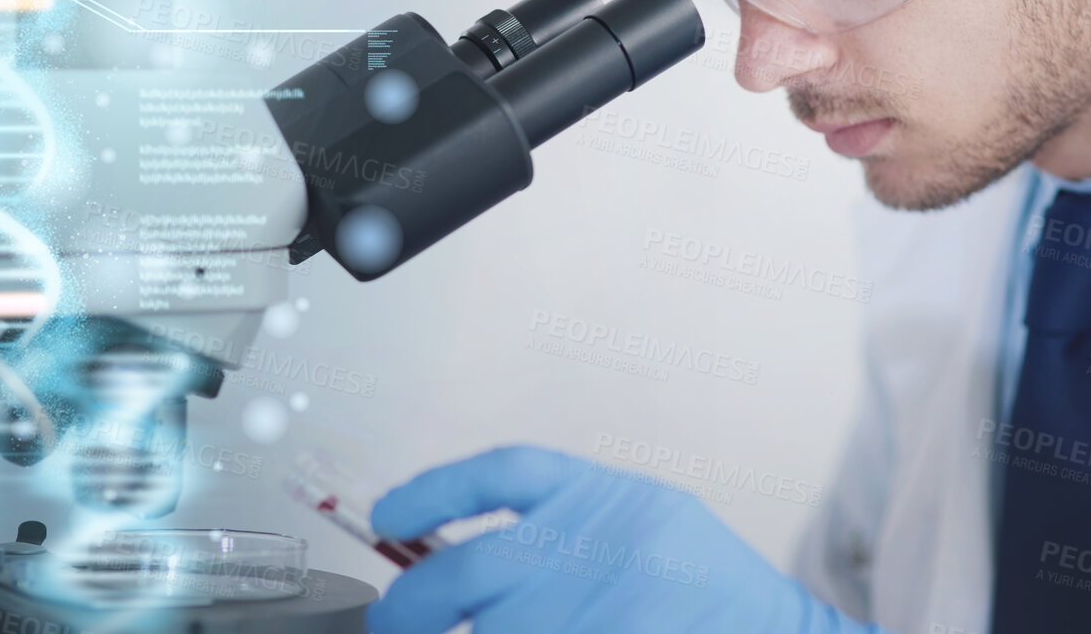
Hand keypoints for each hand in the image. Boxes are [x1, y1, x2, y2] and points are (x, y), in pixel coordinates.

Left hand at [365, 446, 874, 633]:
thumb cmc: (704, 587)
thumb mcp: (640, 523)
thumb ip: (559, 531)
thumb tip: (452, 559)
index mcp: (606, 494)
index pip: (503, 473)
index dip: (434, 490)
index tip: (386, 516)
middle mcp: (602, 539)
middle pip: (468, 569)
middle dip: (411, 606)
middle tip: (390, 623)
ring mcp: (609, 602)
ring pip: (493, 632)